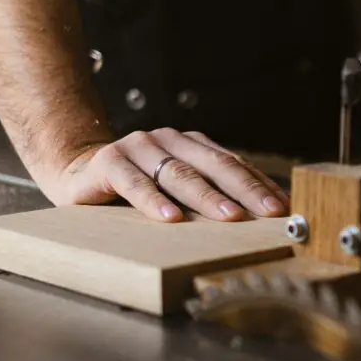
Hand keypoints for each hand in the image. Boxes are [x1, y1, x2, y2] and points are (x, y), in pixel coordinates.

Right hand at [47, 129, 289, 222]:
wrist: (76, 175)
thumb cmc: (136, 191)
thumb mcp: (176, 192)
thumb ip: (209, 197)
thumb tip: (259, 220)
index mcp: (191, 145)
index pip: (233, 164)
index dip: (259, 185)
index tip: (283, 208)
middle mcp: (168, 141)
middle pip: (214, 166)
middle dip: (245, 190)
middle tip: (268, 212)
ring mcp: (139, 147)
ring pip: (179, 174)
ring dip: (207, 198)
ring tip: (230, 218)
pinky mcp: (109, 161)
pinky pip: (133, 183)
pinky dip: (153, 201)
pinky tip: (170, 218)